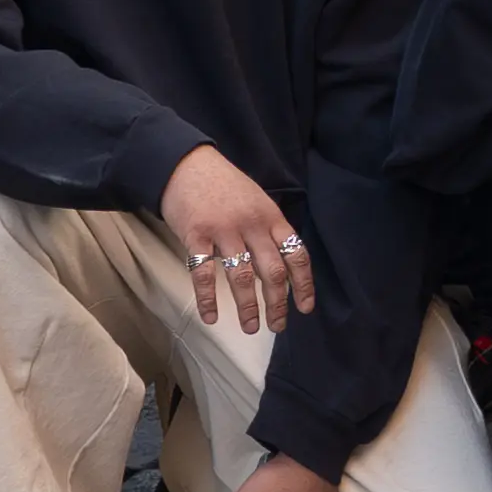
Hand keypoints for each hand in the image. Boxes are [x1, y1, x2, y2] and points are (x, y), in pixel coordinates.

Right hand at [155, 143, 315, 332]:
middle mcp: (252, 225)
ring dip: (248, 306)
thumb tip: (280, 268)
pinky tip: (211, 316)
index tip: (305, 308)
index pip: (296, 254)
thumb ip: (269, 230)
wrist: (187, 164)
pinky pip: (204, 273)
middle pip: (272, 270)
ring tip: (251, 327)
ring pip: (241, 276)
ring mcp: (224, 230)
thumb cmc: (224, 186)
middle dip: (277, 303)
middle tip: (277, 326)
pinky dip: (208, 298)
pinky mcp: (196, 235)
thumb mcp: (257, 201)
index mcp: (271, 217)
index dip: (303, 284)